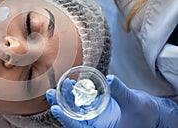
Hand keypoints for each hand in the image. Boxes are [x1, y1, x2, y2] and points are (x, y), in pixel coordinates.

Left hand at [46, 75, 177, 127]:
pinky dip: (77, 93)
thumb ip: (121, 92)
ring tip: (63, 83)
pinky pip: (83, 101)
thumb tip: (110, 79)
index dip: (66, 119)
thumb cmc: (145, 115)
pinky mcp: (97, 108)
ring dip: (67, 97)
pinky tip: (72, 83)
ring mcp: (95, 116)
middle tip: (50, 93)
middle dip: (60, 105)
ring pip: (76, 108)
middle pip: (72, 117)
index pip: (78, 127)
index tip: (55, 108)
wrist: (151, 114)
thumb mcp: (134, 103)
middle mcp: (95, 124)